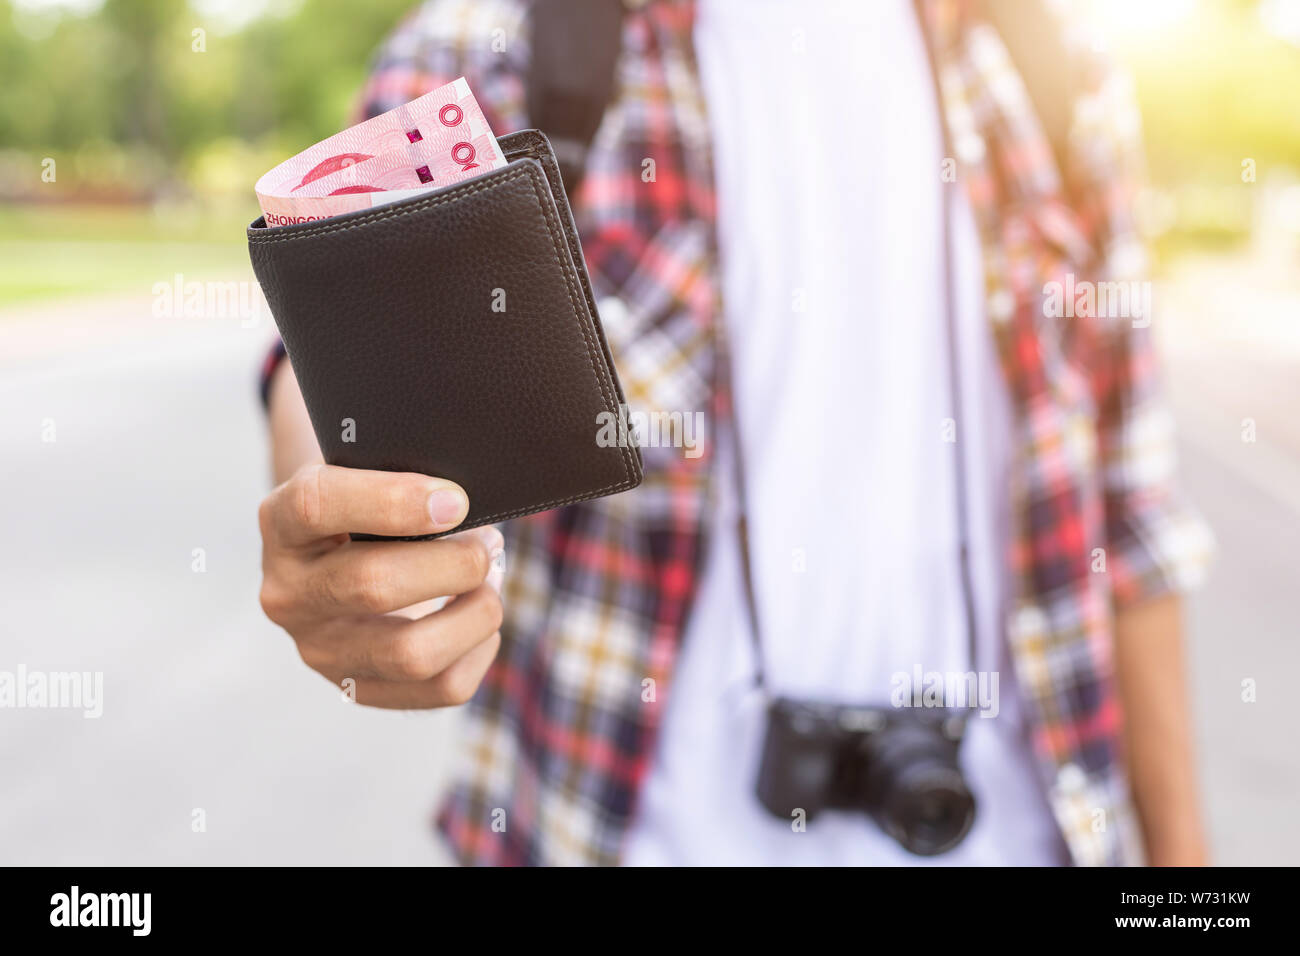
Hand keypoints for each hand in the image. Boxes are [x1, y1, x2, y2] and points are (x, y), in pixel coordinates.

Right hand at [257, 463, 503, 707]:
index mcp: (282, 524)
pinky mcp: (357, 689)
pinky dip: (479, 650)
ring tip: (489, 582)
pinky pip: (441, 688)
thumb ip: (400, 477)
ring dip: (475, 613)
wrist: (336, 558)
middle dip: (454, 563)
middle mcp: (288, 593)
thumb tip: (464, 504)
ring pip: (412, 653)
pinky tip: (478, 620)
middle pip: (374, 585)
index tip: (455, 500)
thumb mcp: (364, 476)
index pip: (316, 505)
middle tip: (486, 545)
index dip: (393, 500)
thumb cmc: (367, 509)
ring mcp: (319, 650)